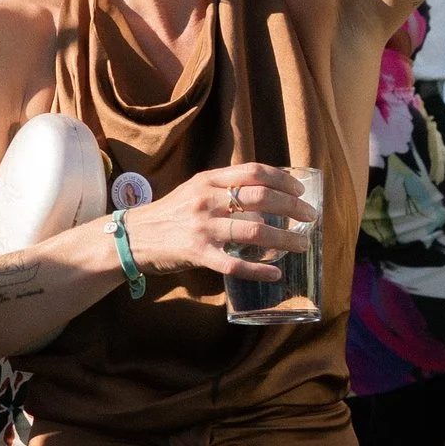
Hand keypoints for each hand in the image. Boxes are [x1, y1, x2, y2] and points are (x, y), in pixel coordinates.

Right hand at [118, 163, 316, 282]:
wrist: (133, 237)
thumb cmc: (169, 214)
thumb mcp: (194, 189)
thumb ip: (223, 187)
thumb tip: (265, 193)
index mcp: (208, 180)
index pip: (254, 172)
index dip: (283, 179)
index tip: (300, 190)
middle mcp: (207, 200)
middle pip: (262, 198)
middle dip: (293, 208)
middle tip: (310, 218)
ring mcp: (202, 227)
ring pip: (255, 231)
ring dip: (285, 239)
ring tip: (302, 244)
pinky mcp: (198, 253)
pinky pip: (235, 264)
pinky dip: (259, 270)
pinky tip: (275, 273)